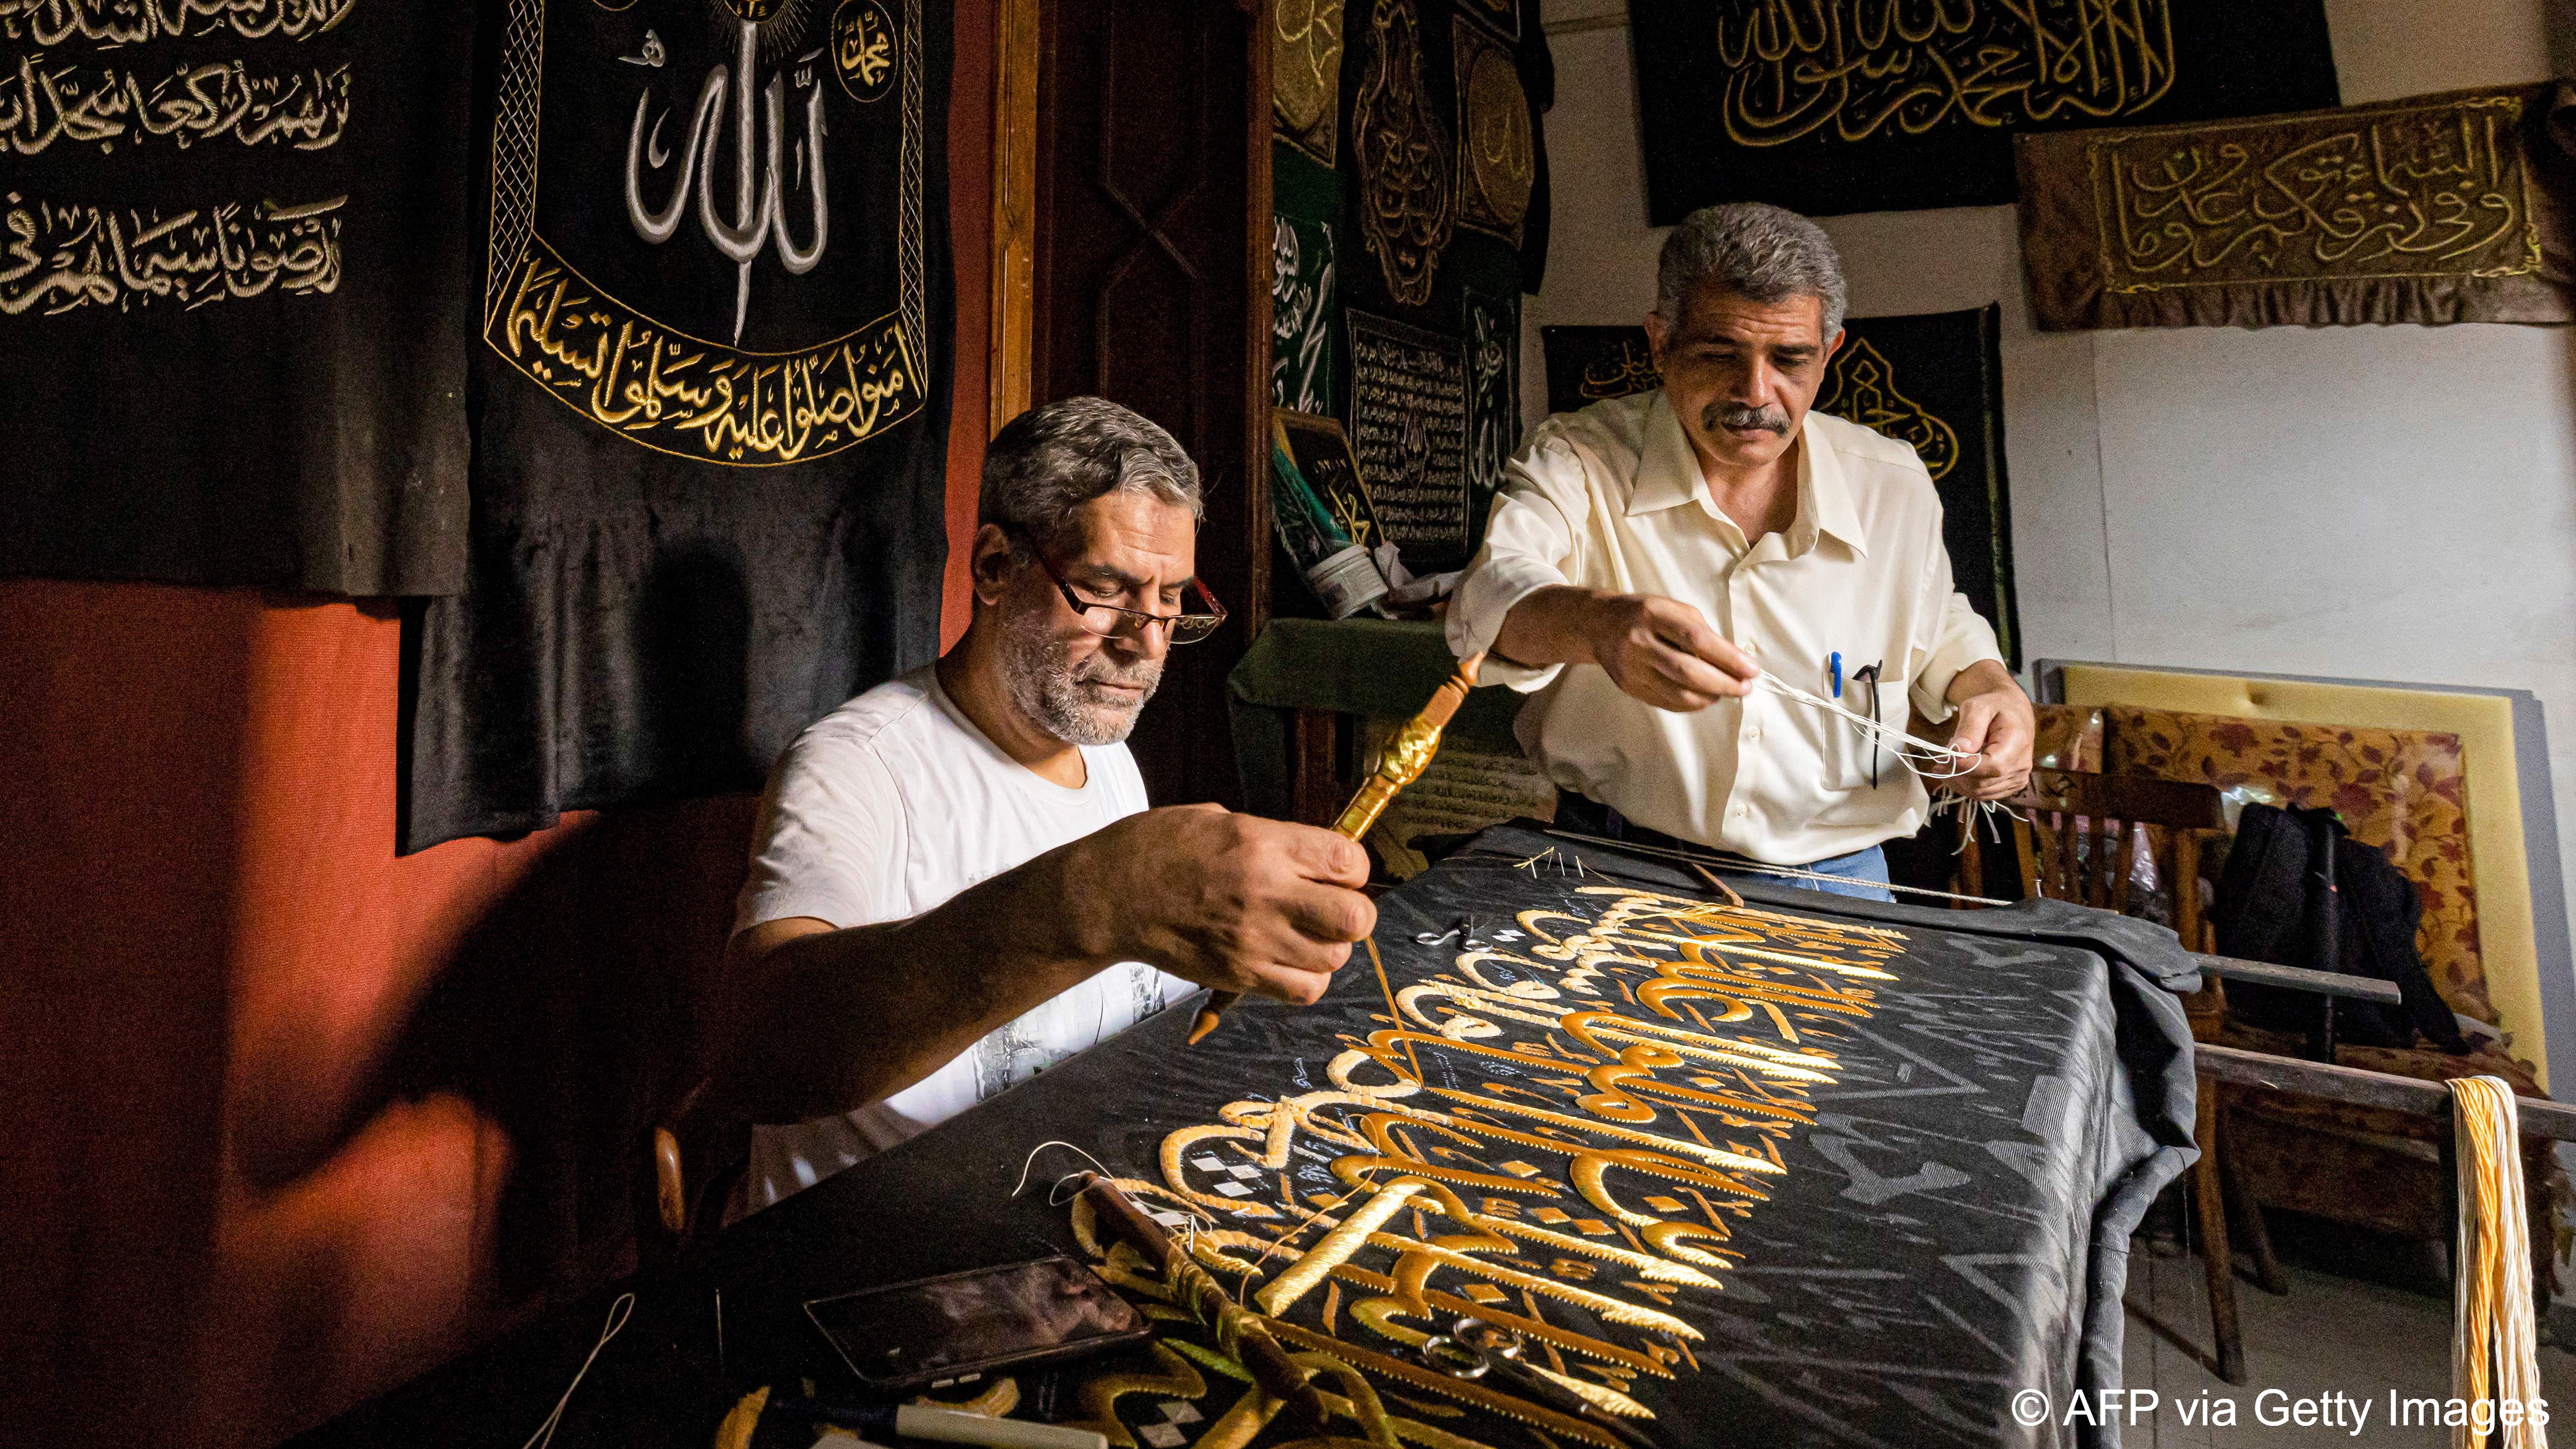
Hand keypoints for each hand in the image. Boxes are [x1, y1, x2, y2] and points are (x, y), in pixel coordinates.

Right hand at [1065, 805, 1375, 1005]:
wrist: (1111, 895)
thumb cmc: (1161, 848)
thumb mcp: (1222, 820)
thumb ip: (1276, 841)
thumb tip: (1318, 859)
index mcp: (1263, 845)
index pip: (1349, 861)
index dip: (1353, 868)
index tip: (1338, 870)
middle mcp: (1265, 894)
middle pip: (1355, 917)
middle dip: (1354, 912)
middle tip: (1332, 907)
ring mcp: (1253, 940)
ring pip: (1334, 959)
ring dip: (1330, 947)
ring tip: (1306, 934)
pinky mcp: (1238, 975)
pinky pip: (1303, 991)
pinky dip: (1307, 979)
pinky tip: (1289, 961)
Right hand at [1583, 594, 1759, 711]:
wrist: (1599, 626)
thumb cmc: (1645, 615)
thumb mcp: (1673, 609)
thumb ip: (1701, 632)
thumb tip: (1734, 662)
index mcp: (1653, 614)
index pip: (1696, 639)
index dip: (1728, 657)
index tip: (1751, 669)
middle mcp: (1639, 642)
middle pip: (1687, 671)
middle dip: (1723, 683)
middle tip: (1745, 687)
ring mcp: (1632, 668)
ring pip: (1678, 693)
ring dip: (1710, 697)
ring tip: (1727, 692)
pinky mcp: (1630, 687)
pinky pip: (1667, 703)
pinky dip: (1692, 704)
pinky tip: (1705, 697)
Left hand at [1940, 664, 2033, 801]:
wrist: (2012, 713)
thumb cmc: (1994, 706)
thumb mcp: (1978, 707)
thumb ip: (1969, 727)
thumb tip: (1958, 749)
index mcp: (2018, 743)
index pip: (1992, 766)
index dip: (1965, 766)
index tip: (1943, 758)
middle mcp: (2022, 765)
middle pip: (1982, 783)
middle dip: (1956, 773)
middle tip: (1941, 757)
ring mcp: (2018, 778)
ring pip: (1980, 792)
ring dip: (1958, 780)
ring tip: (1948, 761)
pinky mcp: (2011, 785)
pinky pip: (1984, 794)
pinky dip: (1966, 785)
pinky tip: (1958, 770)